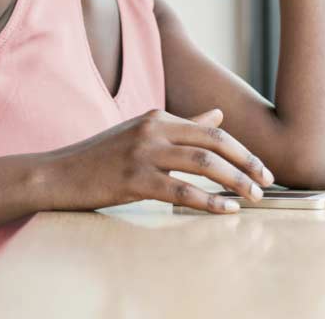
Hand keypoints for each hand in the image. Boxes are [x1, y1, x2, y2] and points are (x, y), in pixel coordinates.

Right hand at [37, 109, 274, 213]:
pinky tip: (224, 210)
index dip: (241, 150)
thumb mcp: (141, 134)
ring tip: (252, 198)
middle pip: (213, 143)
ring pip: (203, 164)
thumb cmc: (100, 157)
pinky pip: (181, 190)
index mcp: (157, 116)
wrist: (57, 174)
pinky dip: (208, 201)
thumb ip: (182, 125)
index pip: (212, 130)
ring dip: (234, 182)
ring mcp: (142, 153)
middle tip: (267, 183)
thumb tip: (218, 114)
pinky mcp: (133, 179)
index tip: (261, 169)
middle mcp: (153, 130)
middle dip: (246, 164)